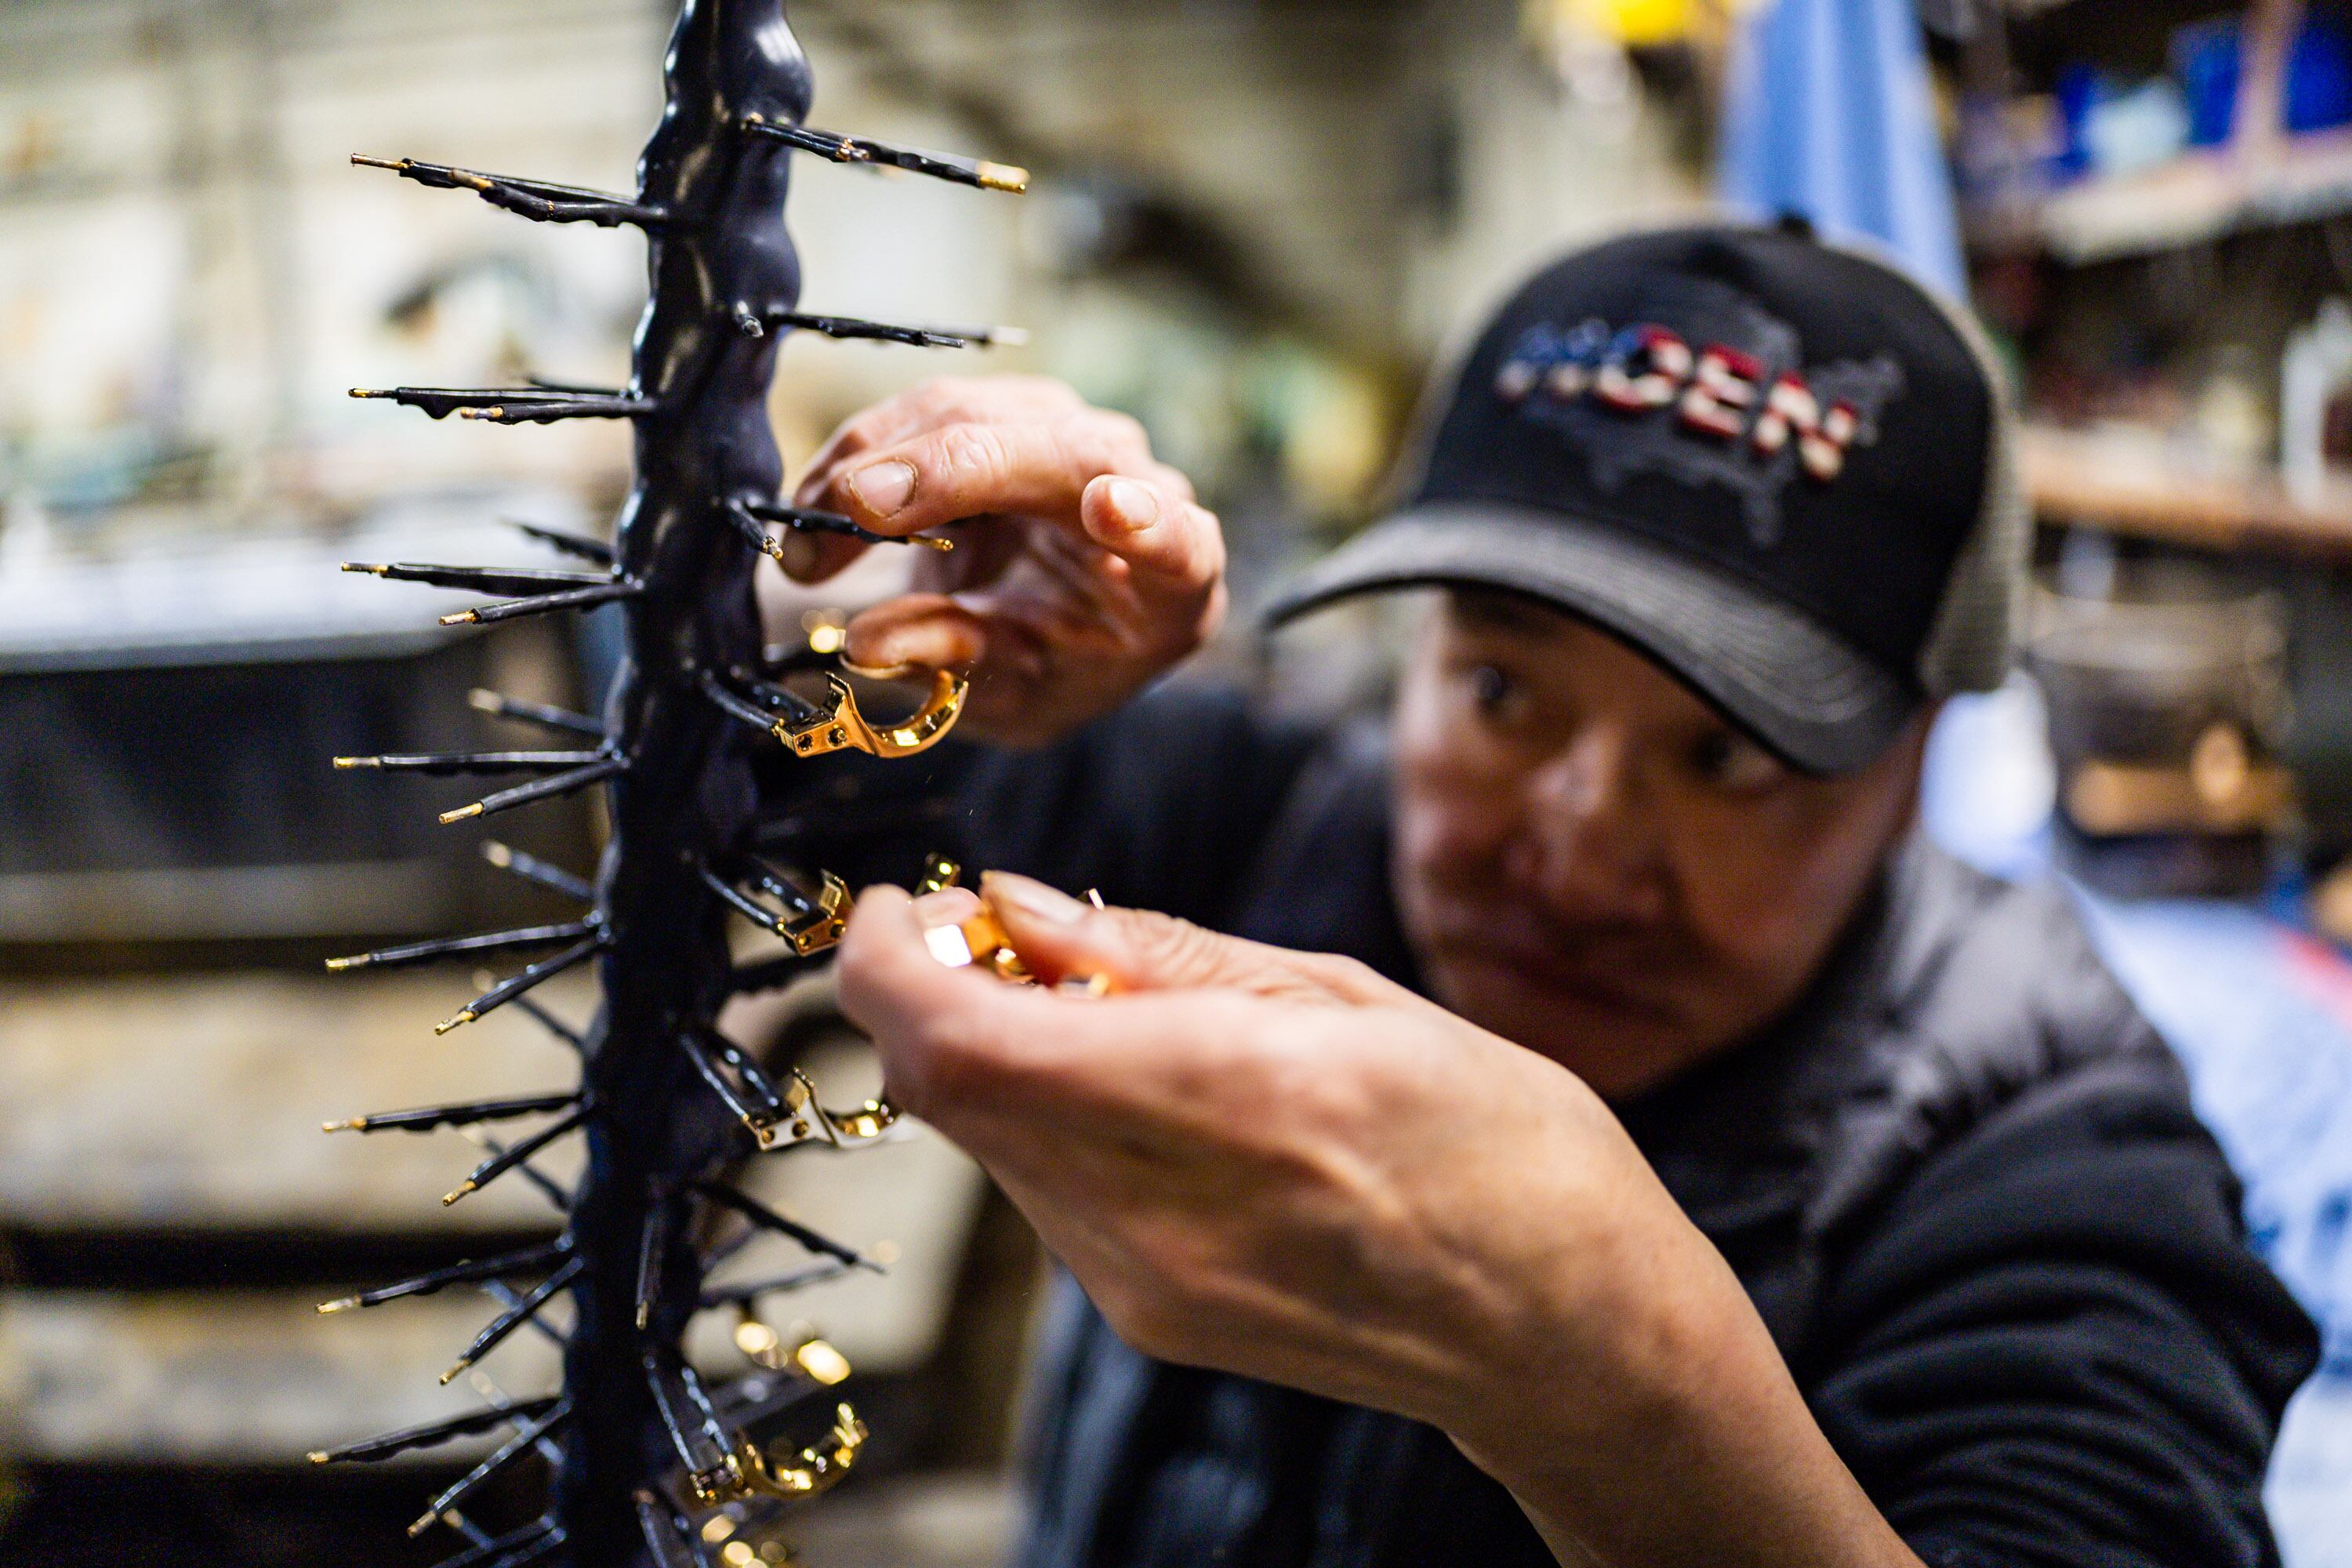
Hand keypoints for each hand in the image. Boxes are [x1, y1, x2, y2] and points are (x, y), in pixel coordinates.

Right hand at [786, 376, 1224, 745]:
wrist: (1043, 629)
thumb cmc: (1052, 667)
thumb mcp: (1015, 694)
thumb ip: (959, 661)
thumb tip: (869, 645)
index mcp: (1174, 575)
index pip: (1177, 539)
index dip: (1148, 522)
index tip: (1110, 509)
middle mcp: (1137, 483)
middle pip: (1058, 451)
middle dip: (948, 469)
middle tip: (849, 509)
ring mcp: (1071, 437)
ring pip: (978, 412)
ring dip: (878, 462)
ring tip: (806, 540)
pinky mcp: (1009, 413)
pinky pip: (930, 411)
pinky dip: (864, 454)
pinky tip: (816, 506)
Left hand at [833, 877, 1921, 1567]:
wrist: (1567, 1333)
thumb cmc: (1500, 1144)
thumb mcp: (1350, 996)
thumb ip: (1163, 952)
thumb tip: (1015, 902)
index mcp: (1225, 1097)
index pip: (962, 1039)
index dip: (890, 960)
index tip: (899, 902)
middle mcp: (1159, 1212)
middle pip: (945, 1091)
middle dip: (928, 991)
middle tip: (989, 925)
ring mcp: (1144, 1284)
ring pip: (983, 1140)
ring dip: (988, 1052)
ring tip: (1088, 997)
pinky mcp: (1149, 1320)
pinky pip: (1041, 1193)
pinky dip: (1044, 1114)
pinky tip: (1131, 1082)